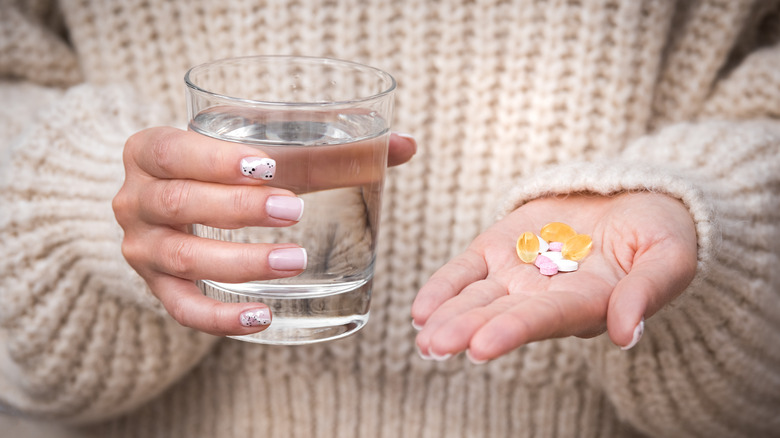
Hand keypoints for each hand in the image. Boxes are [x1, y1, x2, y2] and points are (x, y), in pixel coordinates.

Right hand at [113, 127, 414, 335]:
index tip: (267, 166)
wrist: (166, 200)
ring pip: (183, 258)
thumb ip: (328, 145)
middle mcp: (133, 198)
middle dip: (237, 208)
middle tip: (296, 210)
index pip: (171, 150)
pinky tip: (263, 316)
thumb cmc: (221, 167)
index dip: (214, 159)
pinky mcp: (156, 288)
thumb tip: (406, 146)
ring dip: (239, 262)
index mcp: (151, 151)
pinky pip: (183, 310)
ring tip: (295, 261)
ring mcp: (141, 248)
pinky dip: (221, 317)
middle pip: (178, 204)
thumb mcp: (256, 147)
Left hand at [412, 192, 696, 361]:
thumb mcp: (669, 258)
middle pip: (500, 315)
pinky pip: (466, 271)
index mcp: (585, 304)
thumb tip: (626, 335)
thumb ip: (647, 292)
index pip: (543, 320)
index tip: (480, 347)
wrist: (634, 199)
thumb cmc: (660, 234)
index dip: (511, 331)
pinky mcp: (500, 248)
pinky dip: (443, 288)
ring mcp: (518, 274)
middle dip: (466, 331)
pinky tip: (421, 309)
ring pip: (476, 298)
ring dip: (448, 316)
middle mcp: (544, 297)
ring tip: (422, 333)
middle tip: (434, 347)